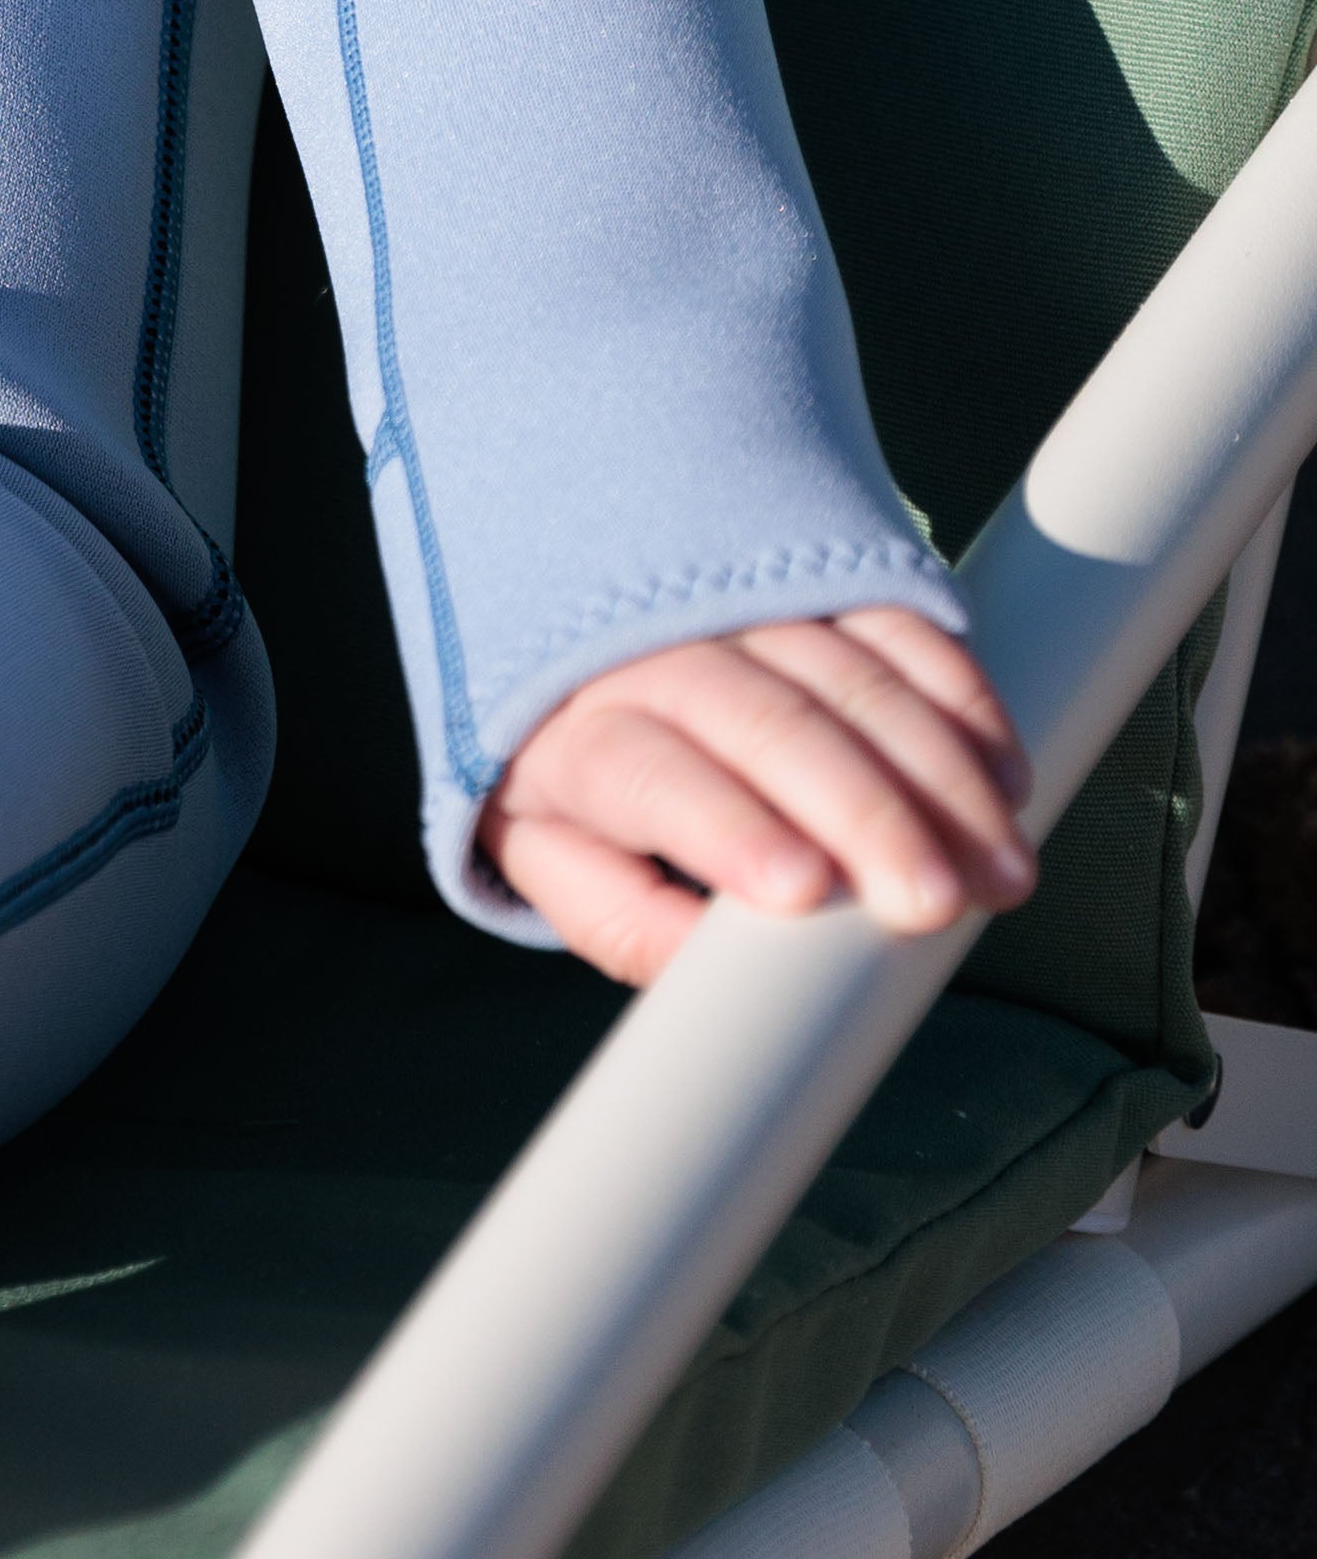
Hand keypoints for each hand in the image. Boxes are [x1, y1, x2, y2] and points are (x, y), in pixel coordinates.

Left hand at [473, 609, 1034, 986]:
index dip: (728, 826)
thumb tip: (718, 976)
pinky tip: (1003, 774)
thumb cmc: (576, 768)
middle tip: (935, 902)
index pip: (649, 772)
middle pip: (769, 722)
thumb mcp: (554, 853)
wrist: (561, 617)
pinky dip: (962, 697)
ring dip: (939, 771)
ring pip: (851, 675)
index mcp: (585, 730)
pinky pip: (900, 624)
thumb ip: (623, 920)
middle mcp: (660, 648)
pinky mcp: (818, 582)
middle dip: (865, 813)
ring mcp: (745, 602)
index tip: (803, 890)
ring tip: (998, 865)